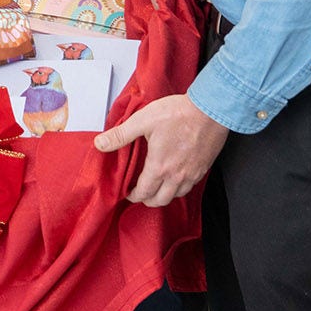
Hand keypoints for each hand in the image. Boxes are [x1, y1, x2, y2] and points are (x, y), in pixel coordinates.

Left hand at [95, 93, 228, 207]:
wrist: (210, 110)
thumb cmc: (178, 113)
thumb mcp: (142, 120)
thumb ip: (120, 135)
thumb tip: (100, 144)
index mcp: (159, 167)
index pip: (144, 192)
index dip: (133, 195)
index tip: (128, 193)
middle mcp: (177, 176)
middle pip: (160, 200)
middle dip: (147, 200)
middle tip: (140, 193)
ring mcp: (192, 174)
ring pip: (176, 196)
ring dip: (164, 195)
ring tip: (157, 187)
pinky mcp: (203, 168)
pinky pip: (190, 187)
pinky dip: (179, 188)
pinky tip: (176, 178)